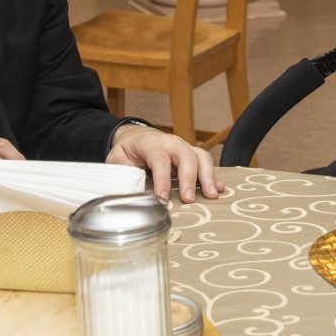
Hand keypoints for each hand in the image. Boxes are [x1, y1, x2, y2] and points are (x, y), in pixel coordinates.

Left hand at [107, 126, 223, 202]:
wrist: (135, 136)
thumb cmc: (127, 149)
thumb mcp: (117, 159)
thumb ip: (123, 175)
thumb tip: (128, 195)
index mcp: (150, 143)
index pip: (159, 159)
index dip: (162, 179)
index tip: (162, 198)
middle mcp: (170, 143)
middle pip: (185, 155)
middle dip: (189, 178)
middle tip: (189, 199)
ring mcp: (183, 147)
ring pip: (200, 156)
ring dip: (207, 176)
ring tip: (211, 195)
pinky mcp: (190, 155)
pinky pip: (205, 162)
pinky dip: (213, 176)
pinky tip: (218, 189)